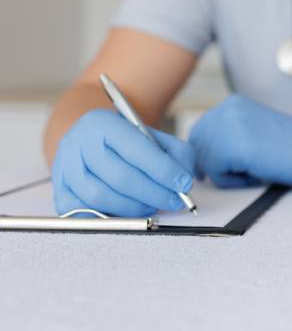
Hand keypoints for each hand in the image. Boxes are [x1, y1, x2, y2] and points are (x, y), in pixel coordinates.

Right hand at [52, 109, 195, 216]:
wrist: (89, 140)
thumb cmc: (126, 141)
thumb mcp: (153, 135)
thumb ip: (175, 153)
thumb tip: (183, 182)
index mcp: (104, 123)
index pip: (136, 148)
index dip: (163, 170)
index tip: (183, 184)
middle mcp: (79, 143)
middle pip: (120, 176)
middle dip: (153, 193)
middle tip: (175, 201)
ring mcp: (65, 168)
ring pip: (101, 197)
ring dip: (134, 208)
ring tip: (153, 206)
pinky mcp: (60, 191)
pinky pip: (85, 212)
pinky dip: (111, 216)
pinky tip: (130, 211)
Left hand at [189, 94, 291, 187]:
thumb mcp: (252, 130)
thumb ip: (227, 135)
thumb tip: (200, 159)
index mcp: (231, 104)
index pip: (199, 133)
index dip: (212, 154)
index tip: (233, 163)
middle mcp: (227, 110)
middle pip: (197, 147)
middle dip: (216, 164)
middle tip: (245, 168)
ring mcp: (230, 126)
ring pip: (205, 161)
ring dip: (225, 173)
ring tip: (252, 169)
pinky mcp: (236, 146)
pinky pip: (216, 172)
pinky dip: (233, 181)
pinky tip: (256, 173)